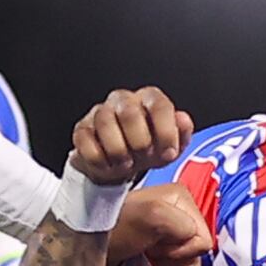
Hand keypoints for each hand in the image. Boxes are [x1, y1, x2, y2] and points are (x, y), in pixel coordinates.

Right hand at [67, 87, 191, 188]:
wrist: (120, 165)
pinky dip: (99, 159)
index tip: (168, 152)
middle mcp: (124, 100)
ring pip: (105, 122)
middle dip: (139, 143)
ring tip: (126, 164)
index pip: (159, 105)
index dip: (165, 132)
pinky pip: (86, 140)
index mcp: (149, 99)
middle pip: (129, 113)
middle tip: (143, 158)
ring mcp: (100, 112)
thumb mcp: (171, 146)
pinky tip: (108, 165)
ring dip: (118, 151)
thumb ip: (182, 133)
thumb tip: (182, 120)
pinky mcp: (82, 129)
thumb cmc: (147, 150)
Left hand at [109, 184, 211, 265]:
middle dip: (177, 255)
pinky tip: (150, 260)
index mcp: (181, 198)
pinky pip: (182, 265)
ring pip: (192, 259)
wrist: (85, 244)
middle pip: (200, 248)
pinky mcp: (165, 247)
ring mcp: (173, 231)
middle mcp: (181, 212)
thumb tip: (196, 242)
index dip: (182, 246)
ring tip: (148, 253)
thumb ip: (180, 225)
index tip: (156, 241)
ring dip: (171, 262)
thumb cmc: (113, 228)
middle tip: (150, 249)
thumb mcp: (150, 216)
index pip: (203, 237)